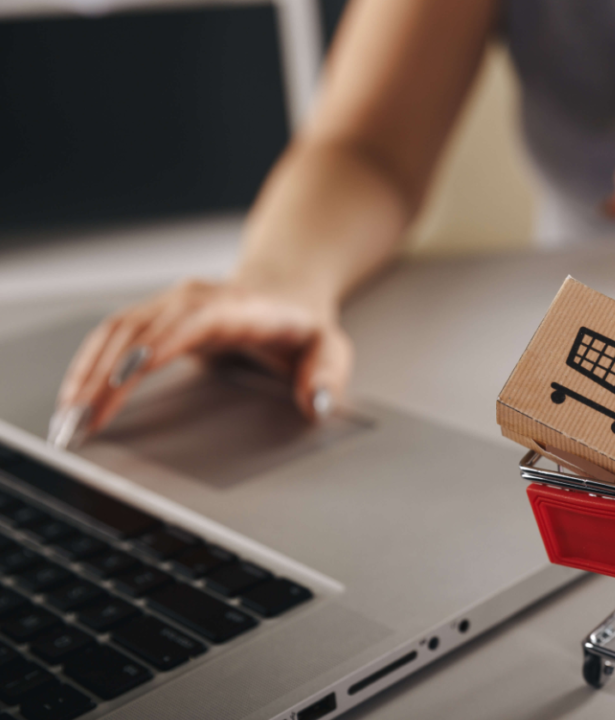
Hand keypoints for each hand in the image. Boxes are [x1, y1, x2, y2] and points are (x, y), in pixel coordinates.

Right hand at [49, 279, 352, 447]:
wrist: (284, 290)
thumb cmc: (302, 323)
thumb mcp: (330, 347)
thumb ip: (328, 374)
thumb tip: (316, 404)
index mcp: (236, 306)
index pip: (191, 320)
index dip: (158, 344)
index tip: (128, 374)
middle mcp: (194, 299)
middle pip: (141, 331)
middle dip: (106, 376)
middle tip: (84, 421)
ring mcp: (169, 305)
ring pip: (116, 334)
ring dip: (87, 376)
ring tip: (69, 421)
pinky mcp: (153, 318)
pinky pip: (111, 339)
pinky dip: (88, 369)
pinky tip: (74, 400)